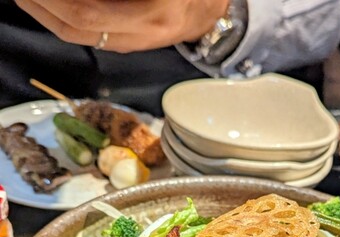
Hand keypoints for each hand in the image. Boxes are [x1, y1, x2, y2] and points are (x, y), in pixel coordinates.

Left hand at [14, 0, 229, 51]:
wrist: (213, 11)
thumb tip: (80, 0)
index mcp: (151, 16)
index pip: (86, 15)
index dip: (52, 2)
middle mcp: (140, 35)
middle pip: (76, 31)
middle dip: (41, 9)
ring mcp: (134, 43)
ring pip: (80, 36)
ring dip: (47, 15)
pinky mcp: (129, 42)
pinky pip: (90, 34)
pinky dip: (64, 18)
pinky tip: (51, 5)